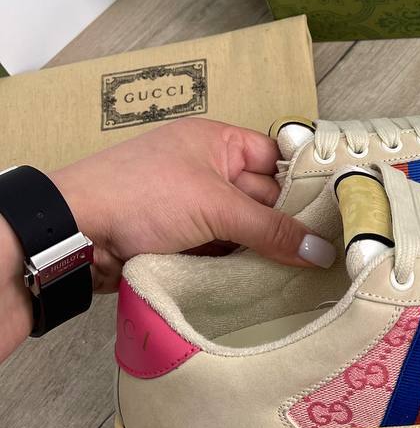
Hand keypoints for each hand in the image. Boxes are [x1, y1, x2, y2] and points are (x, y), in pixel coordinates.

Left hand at [49, 117, 332, 292]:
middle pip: (263, 199)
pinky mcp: (179, 241)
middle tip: (326, 253)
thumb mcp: (215, 208)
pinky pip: (221, 252)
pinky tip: (263, 284)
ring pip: (243, 230)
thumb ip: (271, 229)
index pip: (276, 159)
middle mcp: (207, 170)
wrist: (75, 233)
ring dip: (262, 251)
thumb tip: (319, 249)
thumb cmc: (138, 195)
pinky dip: (237, 267)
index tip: (337, 211)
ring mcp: (191, 207)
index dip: (304, 183)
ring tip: (303, 273)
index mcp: (218, 142)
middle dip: (286, 226)